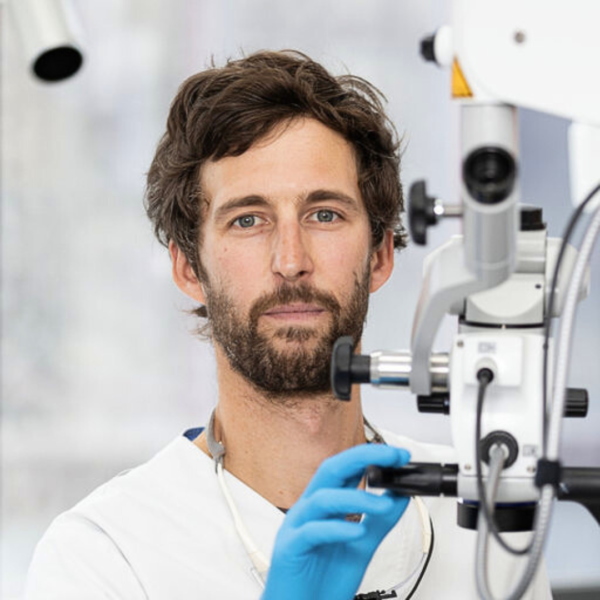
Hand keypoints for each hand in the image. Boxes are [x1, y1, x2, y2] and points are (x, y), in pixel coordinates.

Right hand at [261, 444, 409, 599]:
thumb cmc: (322, 581)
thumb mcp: (361, 546)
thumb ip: (379, 521)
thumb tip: (400, 496)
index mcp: (324, 505)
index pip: (345, 469)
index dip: (371, 456)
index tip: (399, 455)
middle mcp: (308, 510)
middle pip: (330, 470)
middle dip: (363, 458)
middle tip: (392, 457)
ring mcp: (296, 528)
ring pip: (322, 498)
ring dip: (357, 497)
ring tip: (385, 505)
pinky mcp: (289, 550)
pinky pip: (312, 532)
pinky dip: (337, 529)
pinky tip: (357, 531)